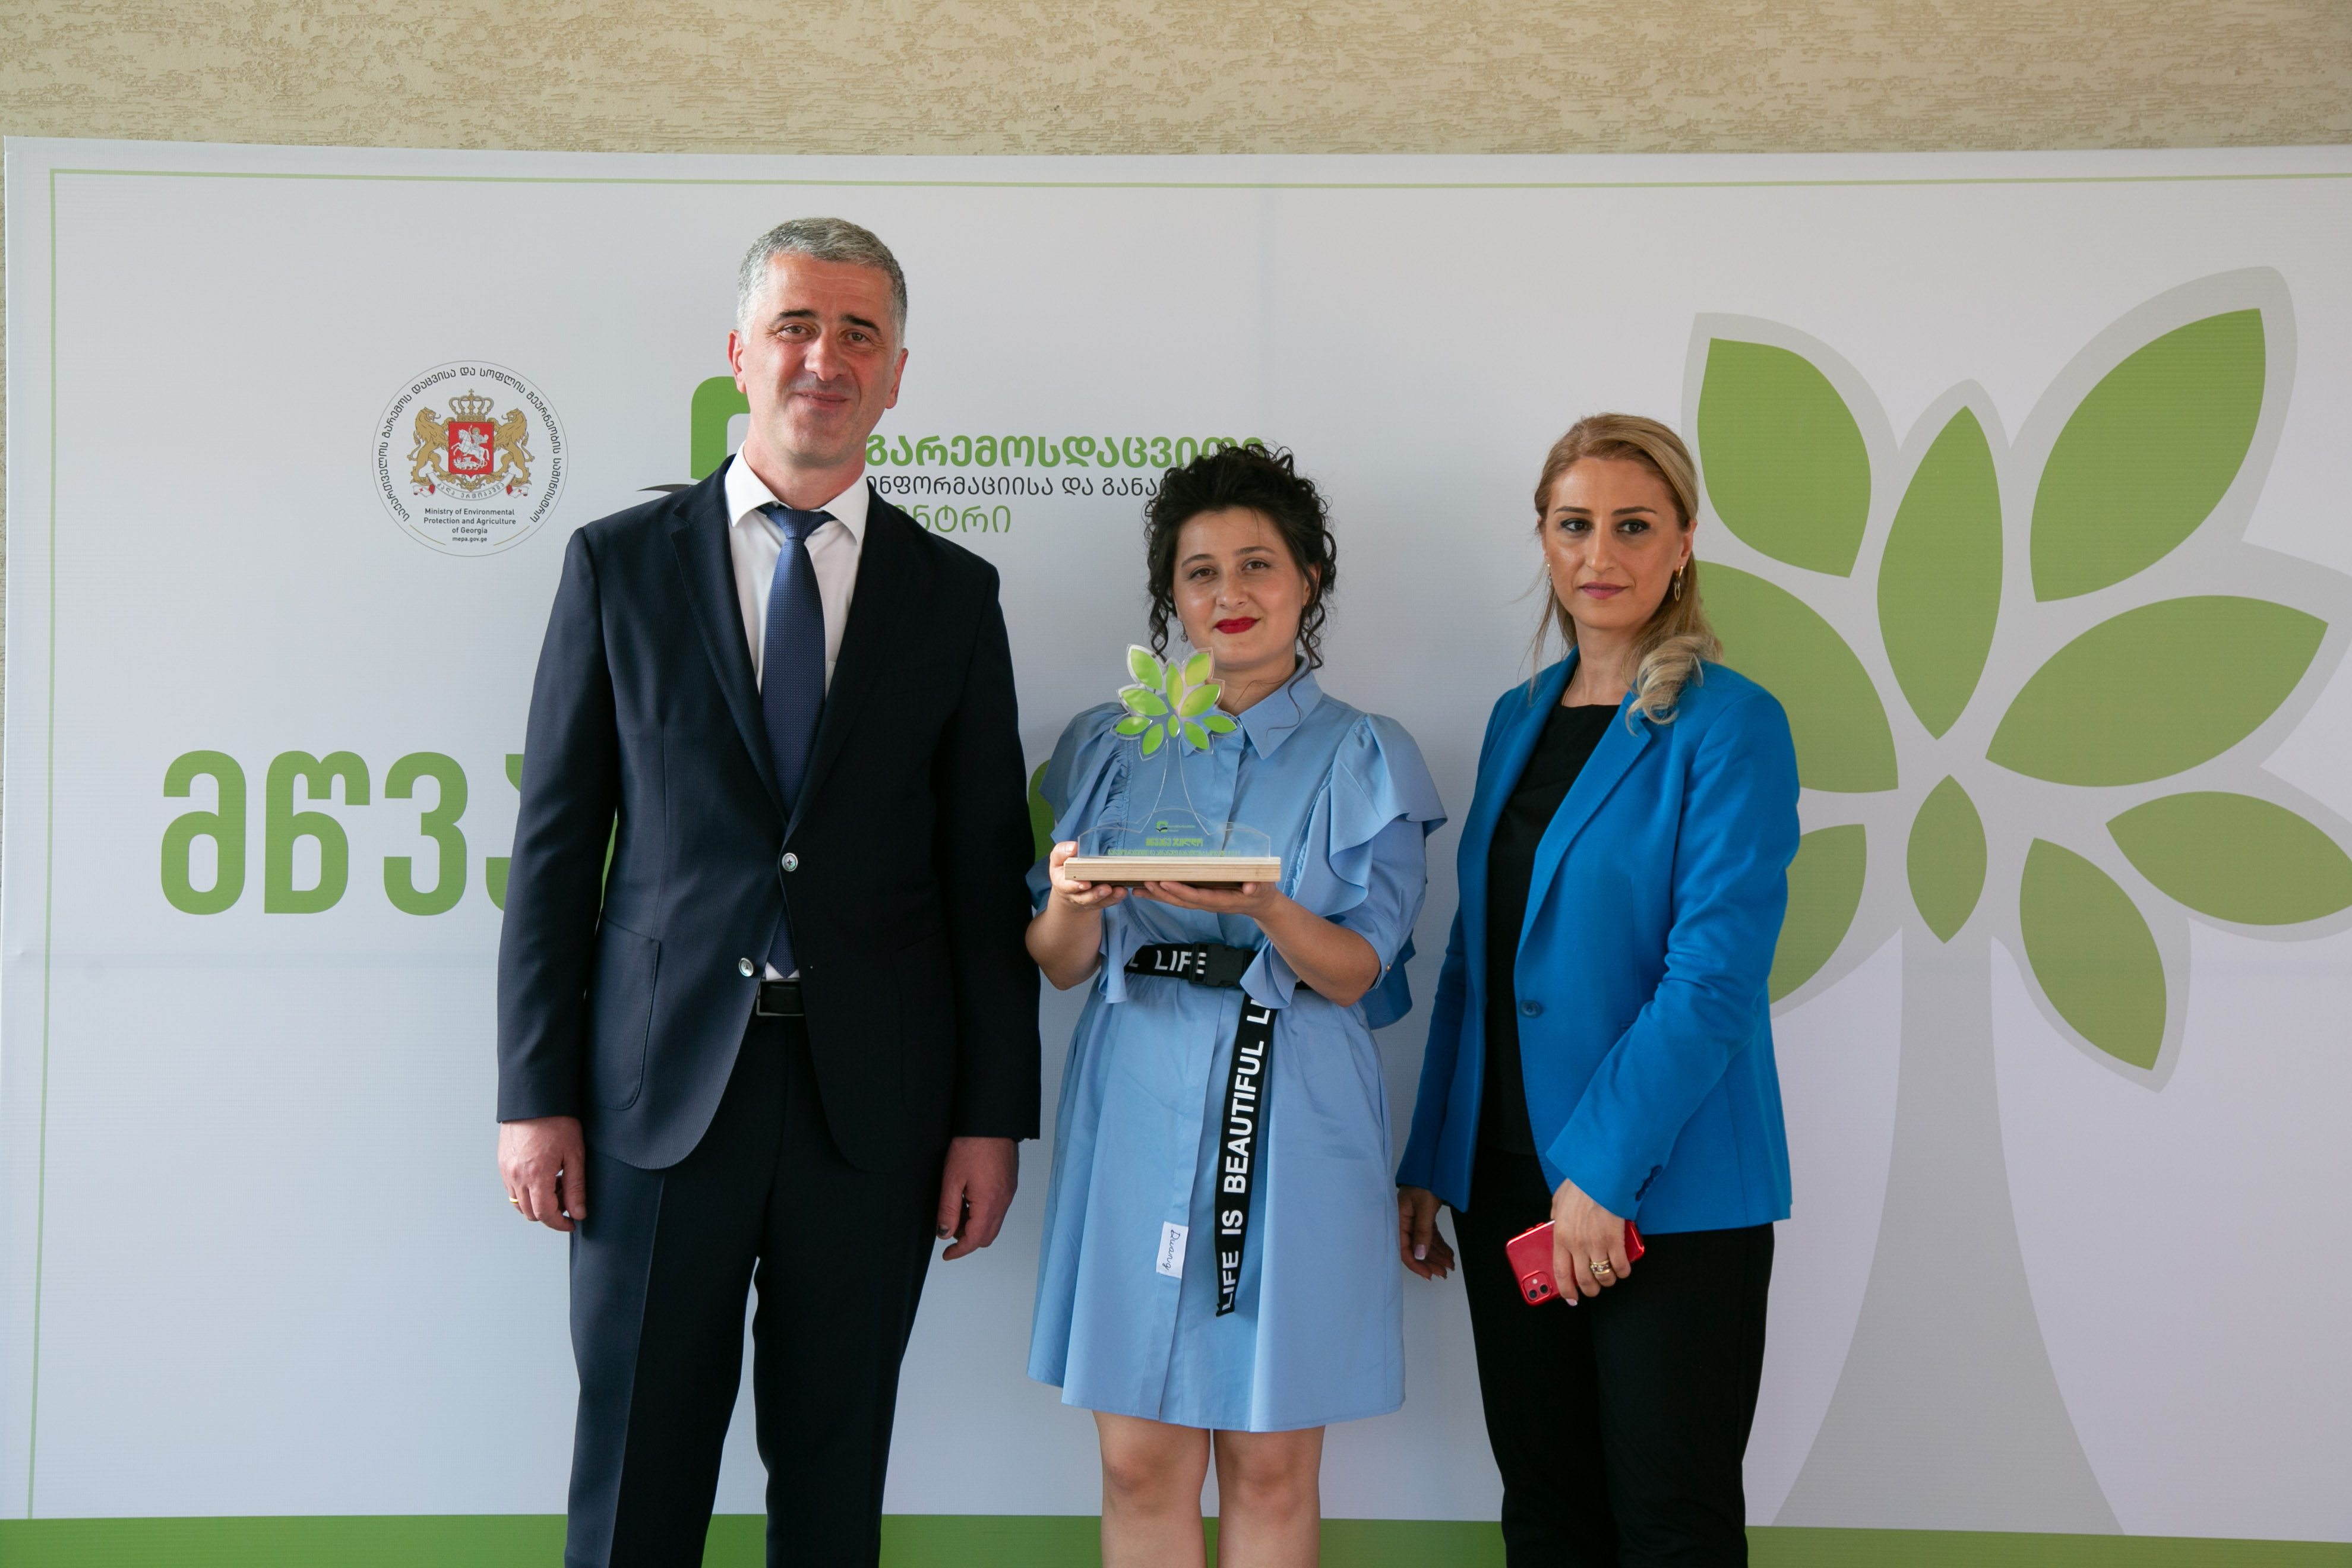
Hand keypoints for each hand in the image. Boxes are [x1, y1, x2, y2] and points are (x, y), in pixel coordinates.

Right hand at [499, 1115, 585, 1232]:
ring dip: (537, 1203)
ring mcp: (505, 1170)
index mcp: (535, 1175)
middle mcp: (515, 1176)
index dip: (559, 1224)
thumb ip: (576, 1187)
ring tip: (556, 1184)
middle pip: (530, 1213)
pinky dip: (526, 1191)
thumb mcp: (574, 1155)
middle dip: (550, 1213)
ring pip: (519, 1203)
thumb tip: (578, 1213)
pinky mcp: (501, 1163)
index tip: (572, 1223)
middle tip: (567, 1198)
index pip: (544, 1214)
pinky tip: (543, 1175)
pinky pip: (512, 1189)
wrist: (536, 1099)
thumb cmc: (559, 1122)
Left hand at [936, 1136, 1017, 1260]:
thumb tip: (945, 1233)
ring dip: (976, 1226)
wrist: (992, 1122)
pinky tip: (970, 1199)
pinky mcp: (1010, 1185)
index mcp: (989, 1203)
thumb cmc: (973, 1145)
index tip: (947, 1254)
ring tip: (958, 1210)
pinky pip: (998, 1209)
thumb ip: (948, 1210)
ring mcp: (1009, 1193)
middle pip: (988, 1236)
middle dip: (968, 1239)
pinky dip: (984, 1213)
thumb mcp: (952, 1180)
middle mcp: (1003, 1202)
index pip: (975, 1239)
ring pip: (994, 1223)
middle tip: (950, 1230)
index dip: (959, 1251)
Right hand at [1046, 841, 1125, 910]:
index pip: (1067, 887)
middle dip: (1096, 894)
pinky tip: (1124, 891)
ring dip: (1110, 897)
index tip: (1086, 883)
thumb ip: (1061, 852)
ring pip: (1099, 902)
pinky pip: (1108, 902)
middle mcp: (1075, 896)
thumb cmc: (1064, 870)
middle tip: (1107, 888)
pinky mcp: (1100, 902)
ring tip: (1120, 890)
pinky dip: (1116, 898)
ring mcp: (1088, 900)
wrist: (1069, 890)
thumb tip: (1074, 846)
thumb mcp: (1057, 860)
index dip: (1076, 886)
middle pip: (1085, 898)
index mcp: (1062, 884)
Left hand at [1133, 878, 1282, 919]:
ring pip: (1177, 901)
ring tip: (1137, 889)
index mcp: (1222, 900)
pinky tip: (1147, 890)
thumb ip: (1258, 887)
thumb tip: (1251, 887)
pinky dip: (1162, 894)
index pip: (1198, 896)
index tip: (1165, 882)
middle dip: (1162, 893)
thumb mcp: (1263, 888)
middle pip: (1182, 901)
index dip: (1181, 891)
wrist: (1260, 903)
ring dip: (1157, 896)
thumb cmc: (1261, 891)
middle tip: (1144, 882)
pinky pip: (1178, 898)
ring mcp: (1203, 903)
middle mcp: (1209, 904)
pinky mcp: (1200, 899)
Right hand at [1397, 1185, 1455, 1280]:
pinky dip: (1440, 1245)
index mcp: (1399, 1220)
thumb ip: (1422, 1232)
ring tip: (1450, 1266)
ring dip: (1437, 1255)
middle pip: (1416, 1249)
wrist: (1433, 1166)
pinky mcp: (1423, 1217)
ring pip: (1425, 1244)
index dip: (1416, 1264)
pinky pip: (1430, 1235)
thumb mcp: (1424, 1208)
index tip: (1429, 1274)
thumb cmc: (1425, 1182)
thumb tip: (1419, 1255)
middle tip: (1444, 1273)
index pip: (1404, 1249)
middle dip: (1430, 1262)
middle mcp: (1405, 1222)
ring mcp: (1414, 1220)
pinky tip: (1449, 1254)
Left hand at [1550, 1175, 1630, 1298]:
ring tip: (1610, 1278)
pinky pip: (1620, 1267)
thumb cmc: (1581, 1183)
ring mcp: (1596, 1244)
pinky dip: (1623, 1272)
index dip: (1566, 1290)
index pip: (1560, 1272)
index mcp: (1560, 1235)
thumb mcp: (1558, 1200)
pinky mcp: (1615, 1240)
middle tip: (1594, 1289)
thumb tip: (1554, 1226)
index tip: (1571, 1297)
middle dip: (1590, 1290)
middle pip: (1583, 1279)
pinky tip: (1624, 1269)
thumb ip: (1556, 1217)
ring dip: (1608, 1282)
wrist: (1601, 1173)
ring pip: (1603, 1276)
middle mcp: (1577, 1244)